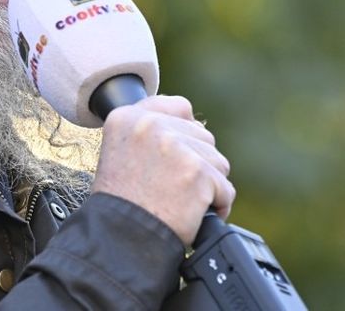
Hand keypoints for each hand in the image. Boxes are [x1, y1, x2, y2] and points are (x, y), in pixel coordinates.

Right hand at [90, 95, 234, 245]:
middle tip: (173, 187)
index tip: (178, 155)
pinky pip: (225, 189)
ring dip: (207, 184)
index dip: (185, 133)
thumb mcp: (119, 152)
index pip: (178, 107)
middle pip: (202, 136)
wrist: (119, 238)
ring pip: (218, 162)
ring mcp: (176, 147)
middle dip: (197, 163)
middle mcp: (151, 126)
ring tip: (182, 202)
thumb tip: (190, 125)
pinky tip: (194, 215)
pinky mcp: (198, 173)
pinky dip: (216, 206)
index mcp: (127, 118)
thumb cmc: (120, 203)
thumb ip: (149, 133)